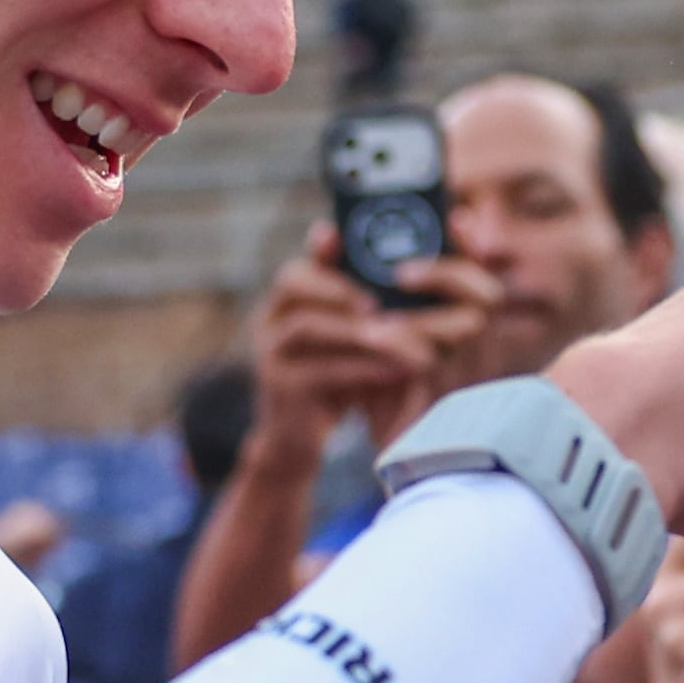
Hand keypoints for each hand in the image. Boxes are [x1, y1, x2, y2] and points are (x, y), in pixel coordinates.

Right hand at [241, 223, 494, 465]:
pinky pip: (319, 371)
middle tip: (379, 299)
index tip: (349, 240)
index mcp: (287, 303)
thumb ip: (366, 309)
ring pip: (305, 326)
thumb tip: (413, 271)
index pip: (299, 263)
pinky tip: (394, 370)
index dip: (323, 250)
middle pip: (292, 283)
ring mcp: (271, 355)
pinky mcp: (282, 389)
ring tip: (395, 331)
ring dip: (355, 328)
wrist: (297, 442)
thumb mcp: (347, 341)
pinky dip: (360, 368)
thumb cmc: (334, 381)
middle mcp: (270, 321)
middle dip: (339, 287)